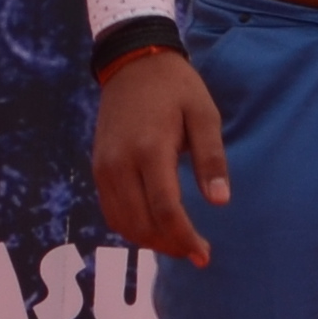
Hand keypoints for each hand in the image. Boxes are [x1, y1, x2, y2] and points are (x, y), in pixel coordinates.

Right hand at [93, 52, 229, 266]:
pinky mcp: (98, 168)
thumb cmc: (176, 88)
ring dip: (150, 241)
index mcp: (150, 149)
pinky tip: (154, 227)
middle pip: (141, 223)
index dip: (184, 238)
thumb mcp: (204, 114)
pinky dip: (131, 227)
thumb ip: (211, 159)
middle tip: (196, 251)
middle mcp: (120, 163)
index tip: (204, 255)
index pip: (165, 209)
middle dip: (169, 245)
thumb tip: (220, 202)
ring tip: (178, 243)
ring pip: (122, 222)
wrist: (132, 63)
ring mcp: (104, 167)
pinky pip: (111, 210)